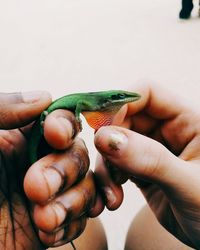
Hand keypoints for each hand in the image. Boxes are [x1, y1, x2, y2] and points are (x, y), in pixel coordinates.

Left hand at [0, 91, 95, 248]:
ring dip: (72, 203)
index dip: (66, 126)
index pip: (62, 123)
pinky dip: (71, 226)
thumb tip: (45, 97)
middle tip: (34, 188)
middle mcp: (41, 163)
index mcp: (23, 139)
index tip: (56, 135)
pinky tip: (48, 233)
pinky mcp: (53, 225)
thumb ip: (4, 108)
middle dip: (64, 171)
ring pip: (86, 187)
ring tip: (43, 219)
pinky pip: (81, 219)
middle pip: (79, 154)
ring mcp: (50, 194)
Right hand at [94, 82, 199, 248]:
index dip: (120, 105)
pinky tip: (113, 198)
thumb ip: (150, 159)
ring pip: (115, 143)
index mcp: (188, 121)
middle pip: (125, 118)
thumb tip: (105, 137)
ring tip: (113, 193)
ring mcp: (153, 150)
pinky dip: (108, 179)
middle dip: (110, 143)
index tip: (100, 129)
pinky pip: (115, 164)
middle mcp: (168, 131)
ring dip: (106, 166)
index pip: (147, 93)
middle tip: (109, 169)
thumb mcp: (189, 185)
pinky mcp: (142, 169)